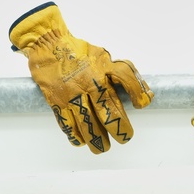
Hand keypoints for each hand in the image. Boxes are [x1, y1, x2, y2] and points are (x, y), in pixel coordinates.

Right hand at [10, 2, 152, 152]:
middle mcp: (86, 85)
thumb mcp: (106, 58)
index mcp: (100, 73)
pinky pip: (66, 124)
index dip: (132, 103)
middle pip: (105, 113)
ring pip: (86, 124)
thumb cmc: (80, 53)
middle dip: (117, 129)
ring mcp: (70, 95)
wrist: (48, 46)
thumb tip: (145, 97)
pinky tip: (81, 141)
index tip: (136, 117)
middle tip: (123, 138)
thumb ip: (126, 75)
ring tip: (103, 148)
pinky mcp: (55, 101)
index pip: (123, 87)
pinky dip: (75, 136)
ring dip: (96, 140)